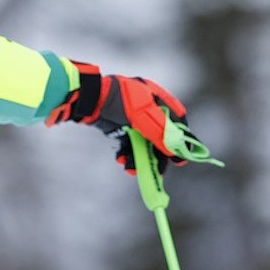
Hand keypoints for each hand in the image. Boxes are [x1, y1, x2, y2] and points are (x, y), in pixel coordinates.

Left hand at [46, 61, 196, 174]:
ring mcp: (132, 118)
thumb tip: (176, 151)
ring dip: (140, 157)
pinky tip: (122, 162)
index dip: (181, 139)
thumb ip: (160, 133)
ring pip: (143, 142)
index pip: (177, 120)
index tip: (181, 157)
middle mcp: (147, 108)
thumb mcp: (143, 116)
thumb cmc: (117, 101)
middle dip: (157, 154)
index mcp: (157, 98)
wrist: (88, 100)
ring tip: (133, 169)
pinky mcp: (119, 126)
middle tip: (158, 171)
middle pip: (159, 135)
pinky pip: (128, 143)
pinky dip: (127, 154)